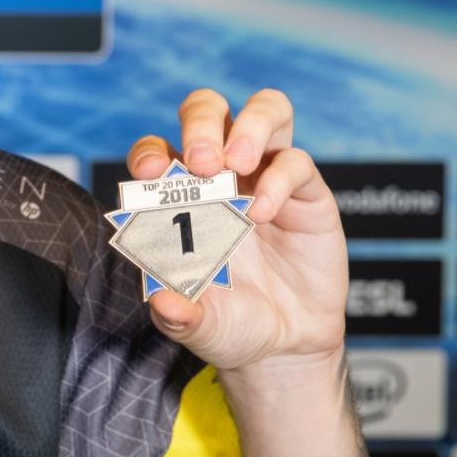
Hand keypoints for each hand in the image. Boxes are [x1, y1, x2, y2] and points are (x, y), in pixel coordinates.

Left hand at [124, 87, 346, 372]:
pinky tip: (264, 213)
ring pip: (265, 111)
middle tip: (202, 161)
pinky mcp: (307, 193)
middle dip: (201, 123)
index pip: (157, 150)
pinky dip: (280, 180)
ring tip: (238, 163)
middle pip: (208, 110)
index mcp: (180, 195)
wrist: (285, 346)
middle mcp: (221, 176)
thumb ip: (179, 315)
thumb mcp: (200, 324)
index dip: (149, 151)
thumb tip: (161, 301)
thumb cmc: (231, 323)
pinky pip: (296, 162)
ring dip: (249, 125)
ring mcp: (266, 177)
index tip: (149, 171)